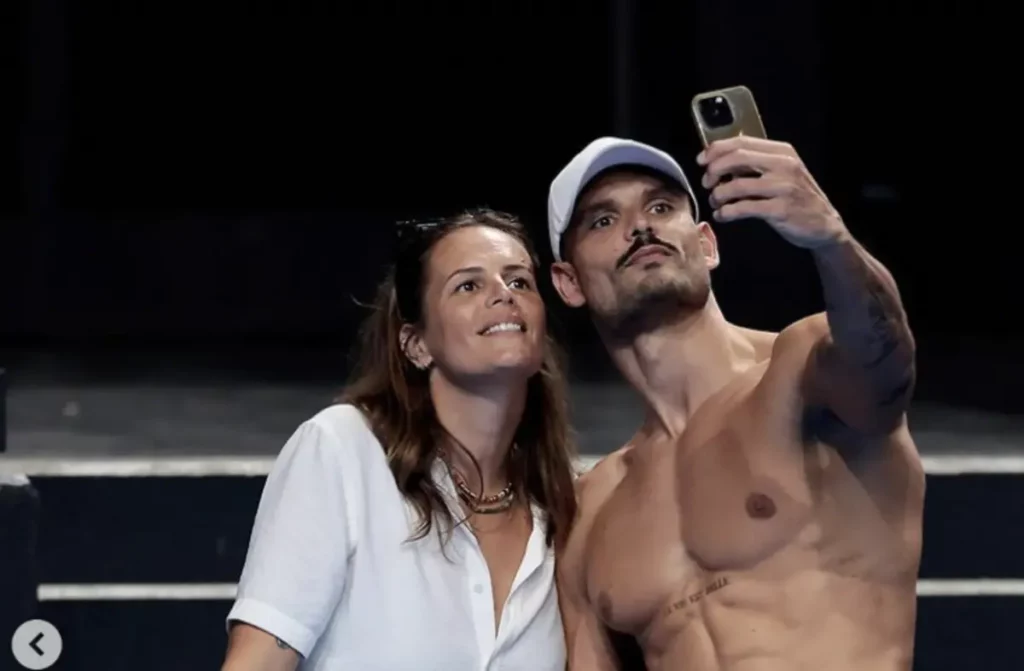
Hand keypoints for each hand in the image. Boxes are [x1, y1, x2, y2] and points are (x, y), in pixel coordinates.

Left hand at [697, 136, 849, 249]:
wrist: (825, 225)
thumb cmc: (797, 198)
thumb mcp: (781, 173)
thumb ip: (756, 164)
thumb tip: (719, 160)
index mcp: (782, 151)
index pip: (742, 142)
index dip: (716, 149)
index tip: (701, 161)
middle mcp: (784, 165)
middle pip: (737, 158)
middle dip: (714, 170)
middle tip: (707, 183)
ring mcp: (783, 187)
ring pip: (737, 185)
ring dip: (718, 195)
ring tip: (716, 203)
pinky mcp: (780, 210)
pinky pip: (743, 208)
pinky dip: (726, 212)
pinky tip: (722, 216)